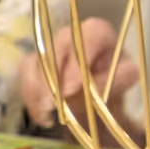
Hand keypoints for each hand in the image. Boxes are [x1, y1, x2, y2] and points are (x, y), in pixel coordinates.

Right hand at [21, 20, 139, 130]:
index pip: (87, 37)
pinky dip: (31, 99)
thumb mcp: (123, 79)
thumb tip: (90, 82)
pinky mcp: (31, 63)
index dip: (78, 62)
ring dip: (39, 92)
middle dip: (52, 79)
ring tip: (46, 115)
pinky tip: (42, 116)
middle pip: (56, 48)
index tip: (71, 88)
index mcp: (97, 32)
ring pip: (37, 65)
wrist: (93, 98)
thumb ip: (114, 77)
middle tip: (52, 103)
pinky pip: (26, 78)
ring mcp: (48, 48)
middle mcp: (70, 35)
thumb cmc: (112, 82)